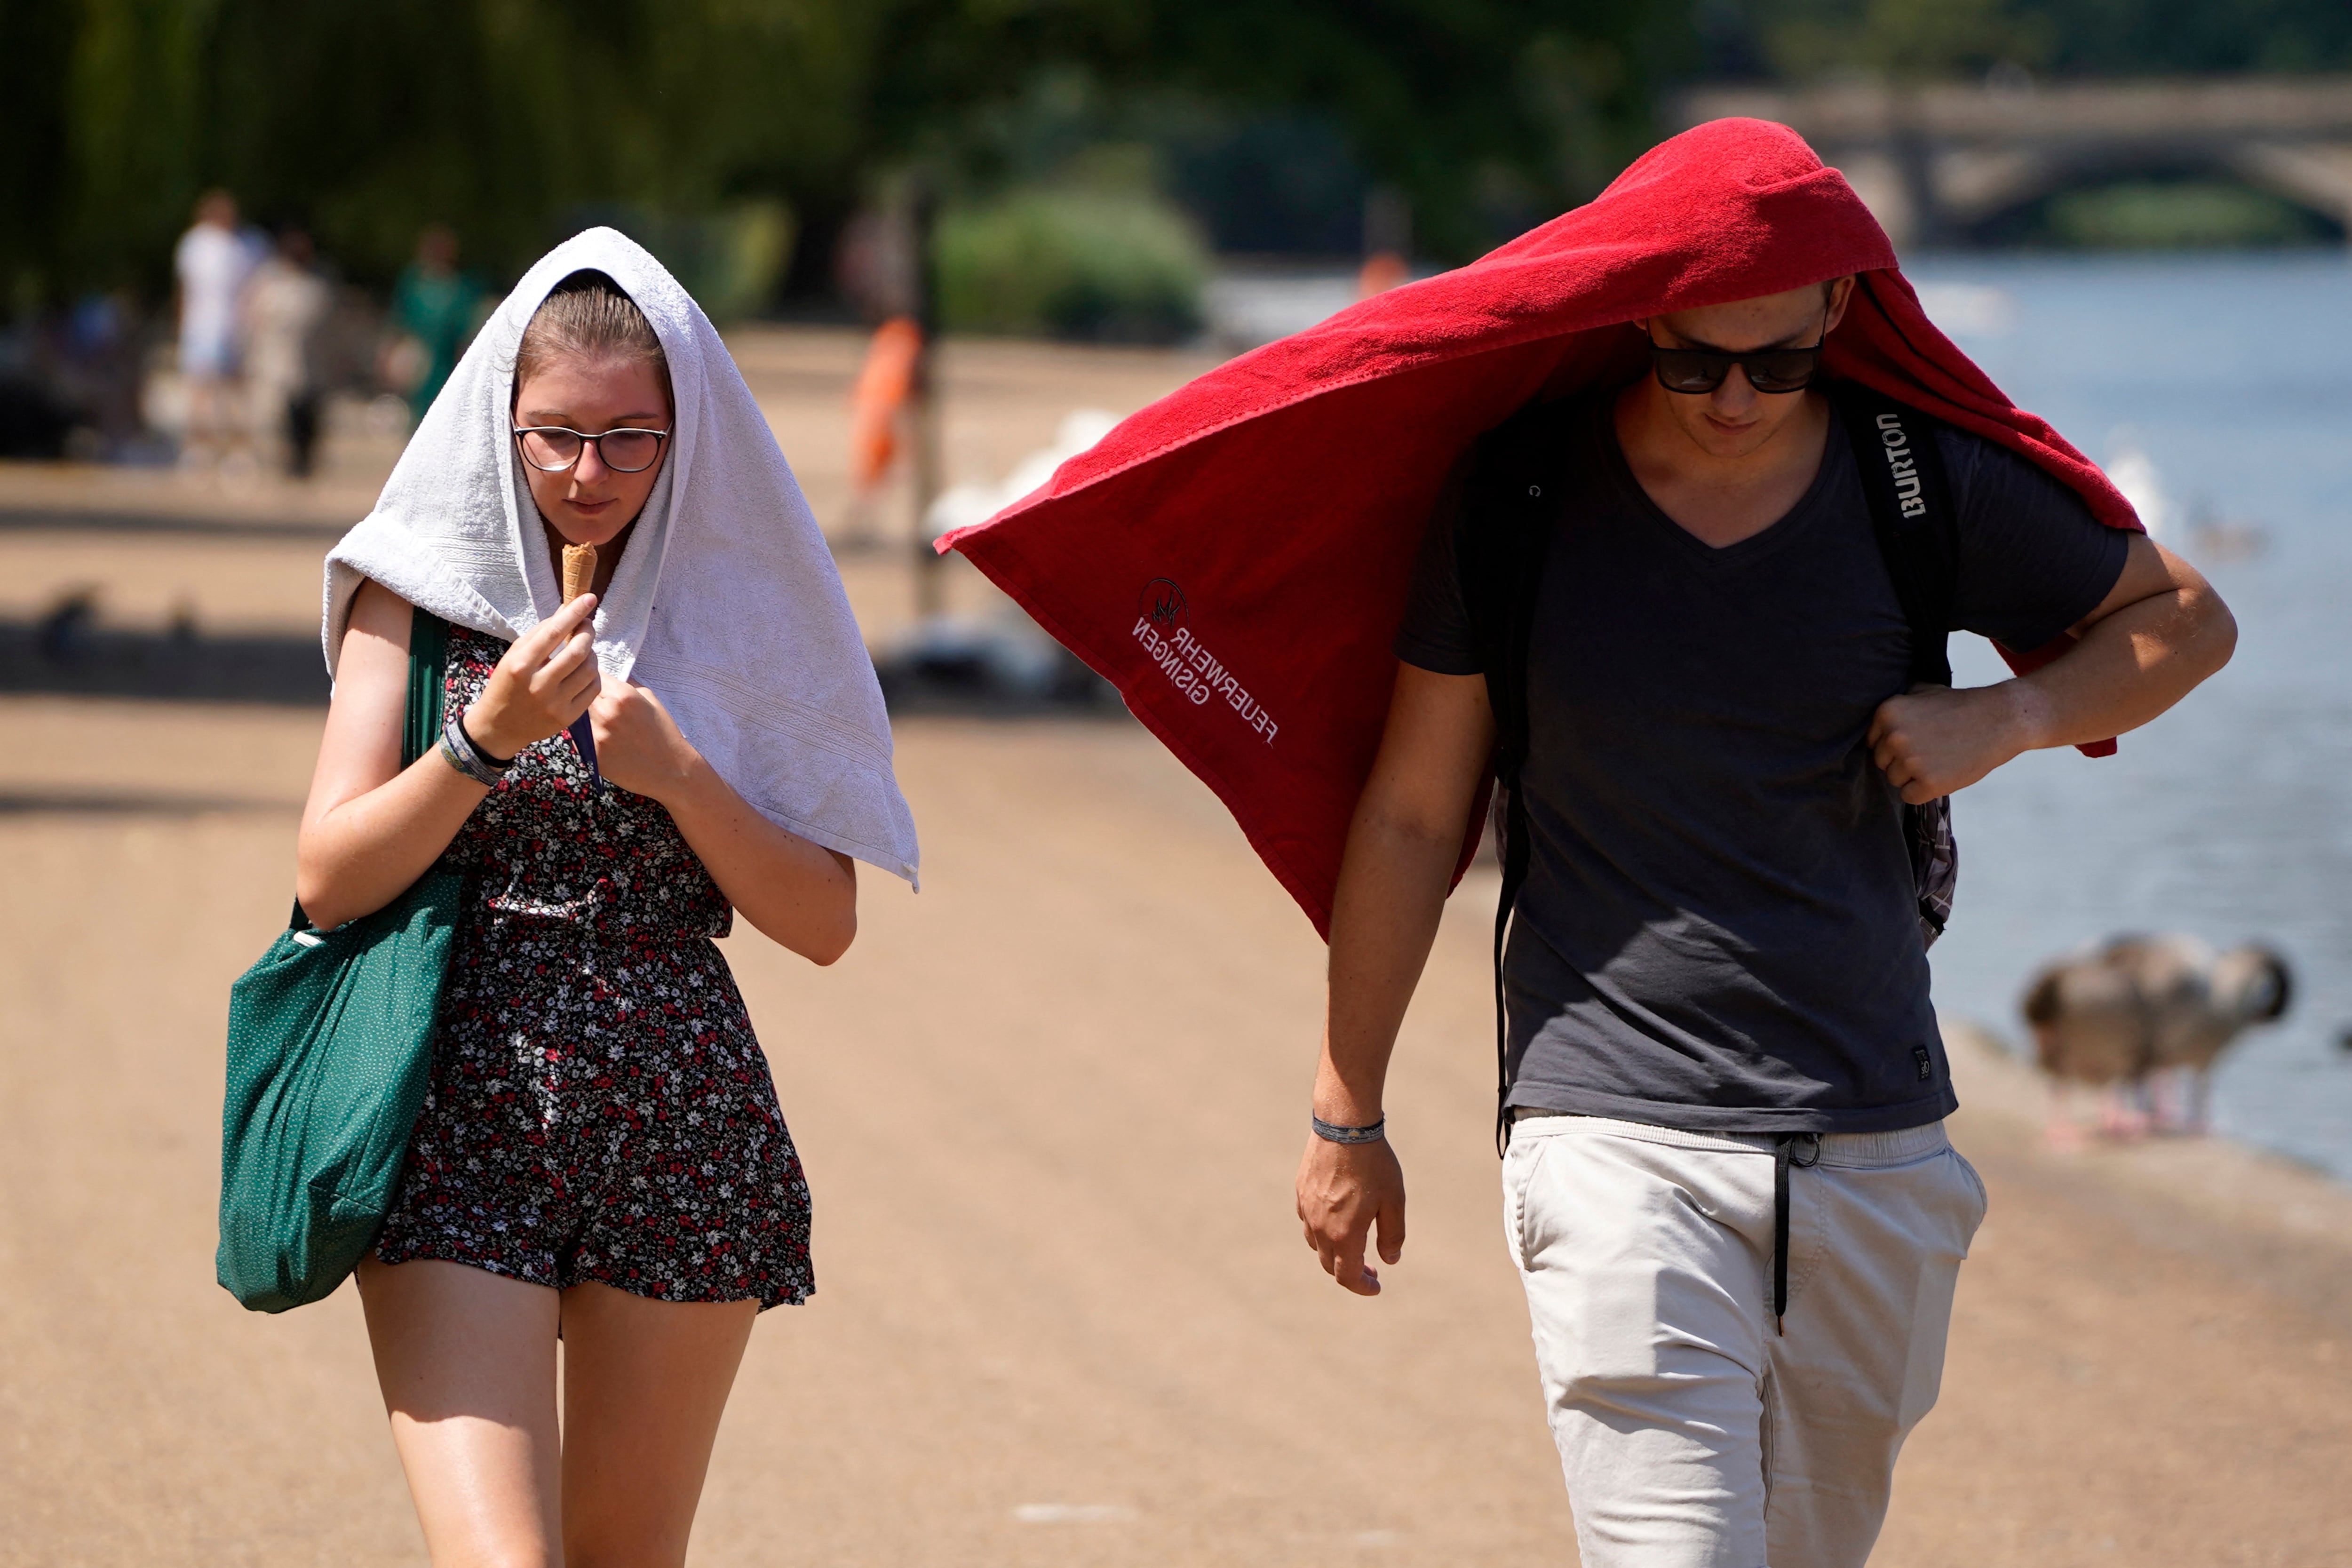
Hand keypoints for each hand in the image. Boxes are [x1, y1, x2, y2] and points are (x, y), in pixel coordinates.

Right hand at [465, 594, 599, 758]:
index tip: (590, 598)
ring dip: (592, 653)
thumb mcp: (514, 656)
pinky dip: (593, 674)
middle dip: (588, 632)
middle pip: (578, 651)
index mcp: (520, 665)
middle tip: (587, 626)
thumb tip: (566, 610)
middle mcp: (538, 684)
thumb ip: (539, 633)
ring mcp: (554, 703)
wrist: (498, 726)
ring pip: (589, 669)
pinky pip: (593, 688)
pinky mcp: (567, 717)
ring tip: (583, 649)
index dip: (574, 613)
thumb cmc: (506, 684)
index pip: (553, 632)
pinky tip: (584, 670)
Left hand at [589, 673, 699, 800]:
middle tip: (602, 708)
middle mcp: (607, 712)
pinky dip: (588, 737)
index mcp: (623, 696)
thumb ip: (628, 687)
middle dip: (589, 698)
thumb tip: (610, 679)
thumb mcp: (652, 700)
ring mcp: (598, 734)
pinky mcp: (593, 753)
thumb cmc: (663, 734)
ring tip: (604, 725)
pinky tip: (605, 741)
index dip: (596, 679)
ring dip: (587, 718)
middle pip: (583, 696)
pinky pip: (581, 738)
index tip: (598, 685)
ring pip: (579, 717)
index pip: (595, 676)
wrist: (670, 770)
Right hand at [1297, 1132, 1405, 1296]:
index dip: (1363, 1287)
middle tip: (1372, 1270)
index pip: (1347, 1276)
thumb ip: (1392, 1235)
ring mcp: (1307, 1210)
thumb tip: (1389, 1260)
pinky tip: (1337, 1219)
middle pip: (1329, 1265)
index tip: (1377, 1286)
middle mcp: (1320, 1227)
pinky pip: (1308, 1223)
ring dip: (1335, 1253)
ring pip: (1316, 1245)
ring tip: (1355, 1245)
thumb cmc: (1374, 1164)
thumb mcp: (1394, 1201)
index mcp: (1344, 1234)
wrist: (1344, 1127)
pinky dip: (1322, 1231)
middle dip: (1351, 1273)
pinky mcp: (1301, 1193)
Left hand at [1867, 682, 2040, 802]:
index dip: (1894, 745)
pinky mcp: (1929, 783)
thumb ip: (1897, 703)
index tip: (1917, 739)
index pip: (1873, 743)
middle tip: (1932, 750)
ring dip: (1914, 776)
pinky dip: (1923, 791)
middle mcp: (1894, 737)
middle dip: (1903, 761)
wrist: (2000, 719)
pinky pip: (1909, 797)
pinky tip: (1942, 774)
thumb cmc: (1960, 706)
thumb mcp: (1923, 691)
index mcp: (1887, 713)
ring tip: (1939, 760)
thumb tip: (1875, 714)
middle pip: (1882, 763)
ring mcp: (1911, 761)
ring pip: (1895, 781)